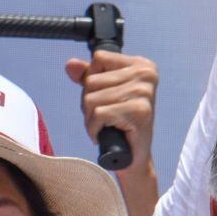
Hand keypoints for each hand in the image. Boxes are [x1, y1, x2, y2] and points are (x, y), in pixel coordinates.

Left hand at [67, 49, 159, 215]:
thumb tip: (70, 65)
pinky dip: (94, 128)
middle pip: (92, 80)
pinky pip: (98, 114)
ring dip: (91, 118)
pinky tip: (106, 134)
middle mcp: (146, 74)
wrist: (132, 157)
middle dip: (89, 103)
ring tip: (106, 126)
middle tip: (106, 118)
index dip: (92, 81)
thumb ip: (88, 76)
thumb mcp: (102, 93)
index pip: (99, 58)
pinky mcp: (138, 111)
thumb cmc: (118, 123)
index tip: (107, 98)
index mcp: (142, 65)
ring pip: (91, 99)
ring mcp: (144, 92)